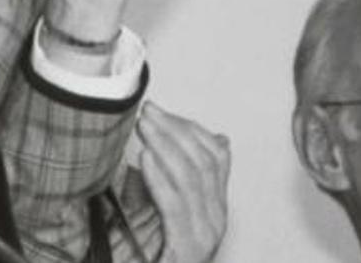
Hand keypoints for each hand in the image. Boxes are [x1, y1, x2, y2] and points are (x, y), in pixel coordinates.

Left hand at [137, 103, 230, 262]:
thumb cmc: (151, 257)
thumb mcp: (161, 212)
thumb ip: (169, 182)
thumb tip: (170, 146)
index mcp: (215, 207)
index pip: (215, 155)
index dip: (189, 128)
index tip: (161, 111)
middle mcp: (217, 219)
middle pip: (203, 161)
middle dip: (175, 130)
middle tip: (148, 112)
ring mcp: (206, 235)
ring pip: (192, 176)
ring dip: (165, 145)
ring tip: (143, 127)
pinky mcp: (188, 248)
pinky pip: (176, 205)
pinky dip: (161, 177)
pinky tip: (146, 158)